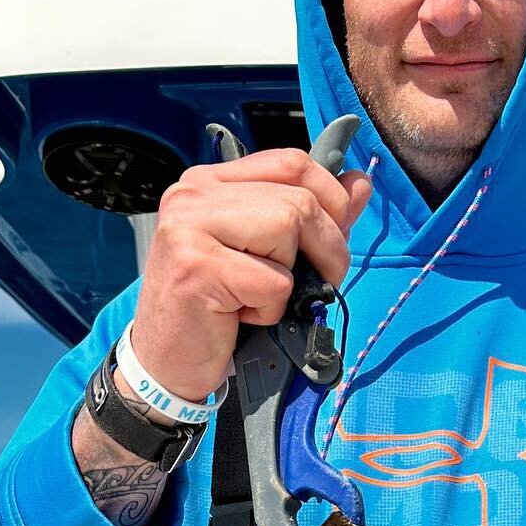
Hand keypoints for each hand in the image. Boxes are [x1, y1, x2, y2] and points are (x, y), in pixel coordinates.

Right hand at [130, 148, 372, 399]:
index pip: (291, 162)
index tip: (332, 239)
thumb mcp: (268, 255)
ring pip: (288, 227)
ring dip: (294, 278)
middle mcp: (193, 194)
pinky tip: (241, 317)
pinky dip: (271, 310)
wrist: (166, 363)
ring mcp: (189, 226)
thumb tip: (359, 183)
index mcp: (210, 182)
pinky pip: (274, 282)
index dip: (330, 199)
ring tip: (263, 299)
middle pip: (298, 198)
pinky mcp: (197, 267)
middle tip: (312, 282)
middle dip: (327, 247)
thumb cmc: (218, 310)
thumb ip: (313, 216)